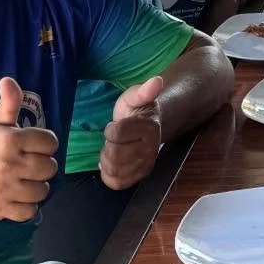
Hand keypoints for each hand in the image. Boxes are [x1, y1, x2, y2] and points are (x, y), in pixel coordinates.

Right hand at [0, 78, 58, 221]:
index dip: (45, 144)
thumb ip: (9, 102)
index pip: (50, 142)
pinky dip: (28, 207)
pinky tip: (19, 197)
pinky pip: (31, 212)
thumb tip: (7, 80)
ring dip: (38, 187)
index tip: (34, 146)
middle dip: (43, 166)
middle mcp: (9, 164)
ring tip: (25, 181)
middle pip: (50, 167)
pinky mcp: (1, 209)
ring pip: (43, 190)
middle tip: (30, 165)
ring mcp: (5, 188)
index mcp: (11, 140)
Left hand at [99, 76, 164, 190]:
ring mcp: (146, 164)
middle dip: (107, 147)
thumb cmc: (136, 111)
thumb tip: (157, 80)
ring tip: (111, 150)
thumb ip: (143, 90)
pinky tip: (110, 164)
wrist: (147, 127)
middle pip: (115, 155)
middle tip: (111, 140)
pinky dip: (108, 175)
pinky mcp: (139, 176)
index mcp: (149, 126)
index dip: (110, 129)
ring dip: (106, 161)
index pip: (118, 133)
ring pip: (115, 170)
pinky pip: (118, 183)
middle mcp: (151, 148)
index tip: (114, 124)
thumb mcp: (134, 96)